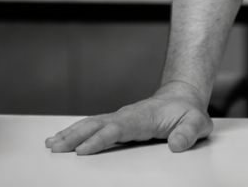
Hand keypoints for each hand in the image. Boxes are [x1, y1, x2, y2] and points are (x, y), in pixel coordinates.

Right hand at [45, 81, 211, 154]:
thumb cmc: (187, 112)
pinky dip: (74, 131)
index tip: (83, 149)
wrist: (182, 97)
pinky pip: (92, 125)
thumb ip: (188, 133)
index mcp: (143, 118)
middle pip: (97, 124)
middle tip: (56, 147)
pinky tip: (61, 138)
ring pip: (90, 123)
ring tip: (51, 143)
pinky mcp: (116, 122)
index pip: (118, 128)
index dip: (100, 139)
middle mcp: (127, 116)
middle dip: (75, 136)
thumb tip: (177, 145)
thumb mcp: (197, 123)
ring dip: (70, 133)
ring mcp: (119, 118)